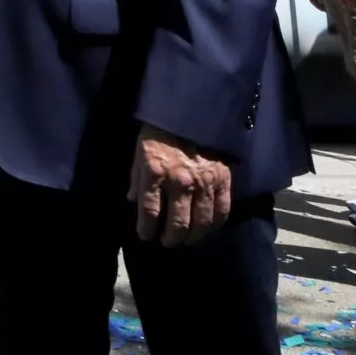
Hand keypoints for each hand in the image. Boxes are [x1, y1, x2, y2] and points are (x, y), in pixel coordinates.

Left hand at [128, 124, 232, 246]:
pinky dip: (215, 225)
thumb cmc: (159, 132)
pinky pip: (222, 210)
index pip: (149, 211)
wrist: (189, 113)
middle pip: (178, 223)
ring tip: (187, 240)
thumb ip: (136, 178)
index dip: (146, 229)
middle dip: (171, 238)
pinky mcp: (222, 179)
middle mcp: (180, 180)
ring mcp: (204, 181)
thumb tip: (132, 200)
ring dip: (193, 236)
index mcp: (155, 172)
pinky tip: (207, 229)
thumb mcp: (139, 152)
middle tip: (168, 241)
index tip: (146, 235)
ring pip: (201, 222)